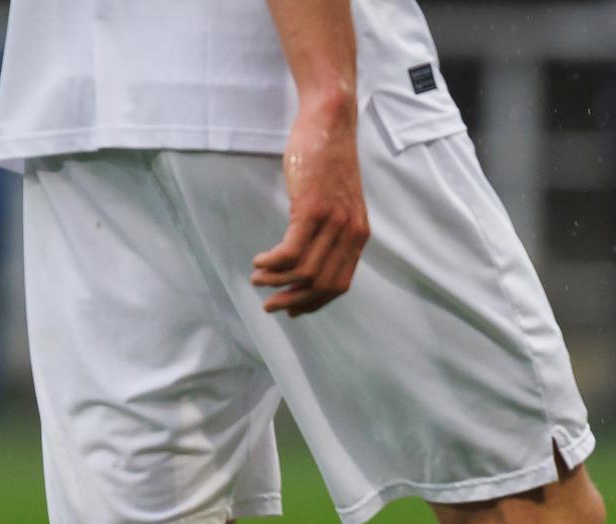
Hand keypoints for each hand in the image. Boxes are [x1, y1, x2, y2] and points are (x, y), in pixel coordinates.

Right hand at [251, 93, 369, 316]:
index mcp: (358, 235)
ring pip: (304, 271)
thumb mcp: (338, 201)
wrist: (330, 122)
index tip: (294, 309)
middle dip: (293, 301)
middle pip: (322, 285)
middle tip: (270, 306)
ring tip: (258, 279)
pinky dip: (272, 263)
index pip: (340, 284)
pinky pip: (291, 251)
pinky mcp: (312, 209)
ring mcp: (332, 222)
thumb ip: (332, 229)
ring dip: (276, 281)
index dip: (315, 302)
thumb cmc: (328, 159)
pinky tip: (259, 261)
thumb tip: (312, 254)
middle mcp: (350, 233)